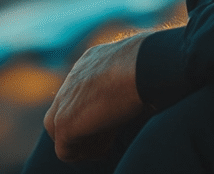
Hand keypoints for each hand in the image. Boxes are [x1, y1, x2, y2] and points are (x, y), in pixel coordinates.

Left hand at [44, 31, 148, 161]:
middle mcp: (74, 76)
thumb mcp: (141, 66)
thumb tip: (147, 96)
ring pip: (59, 131)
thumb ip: (131, 78)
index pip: (82, 91)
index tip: (117, 118)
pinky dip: (85, 153)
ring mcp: (65, 99)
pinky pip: (64, 150)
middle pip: (66, 109)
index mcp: (93, 60)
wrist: (145, 64)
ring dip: (83, 141)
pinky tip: (108, 145)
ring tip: (109, 143)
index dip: (97, 109)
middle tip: (111, 133)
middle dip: (85, 126)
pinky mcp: (64, 122)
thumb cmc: (154, 64)